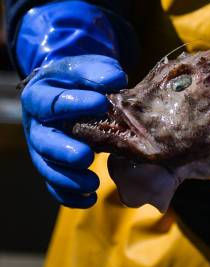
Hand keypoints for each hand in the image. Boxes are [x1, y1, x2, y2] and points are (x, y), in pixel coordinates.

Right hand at [16, 0, 126, 207]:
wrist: (75, 87)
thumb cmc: (83, 78)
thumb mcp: (89, 66)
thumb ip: (98, 71)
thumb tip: (115, 79)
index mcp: (41, 94)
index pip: (53, 102)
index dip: (75, 103)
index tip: (100, 103)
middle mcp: (37, 123)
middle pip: (43, 140)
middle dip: (64, 150)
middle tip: (86, 156)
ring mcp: (42, 146)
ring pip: (47, 166)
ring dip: (68, 178)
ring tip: (92, 183)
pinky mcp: (52, 163)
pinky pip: (54, 184)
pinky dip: (69, 195)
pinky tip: (88, 199)